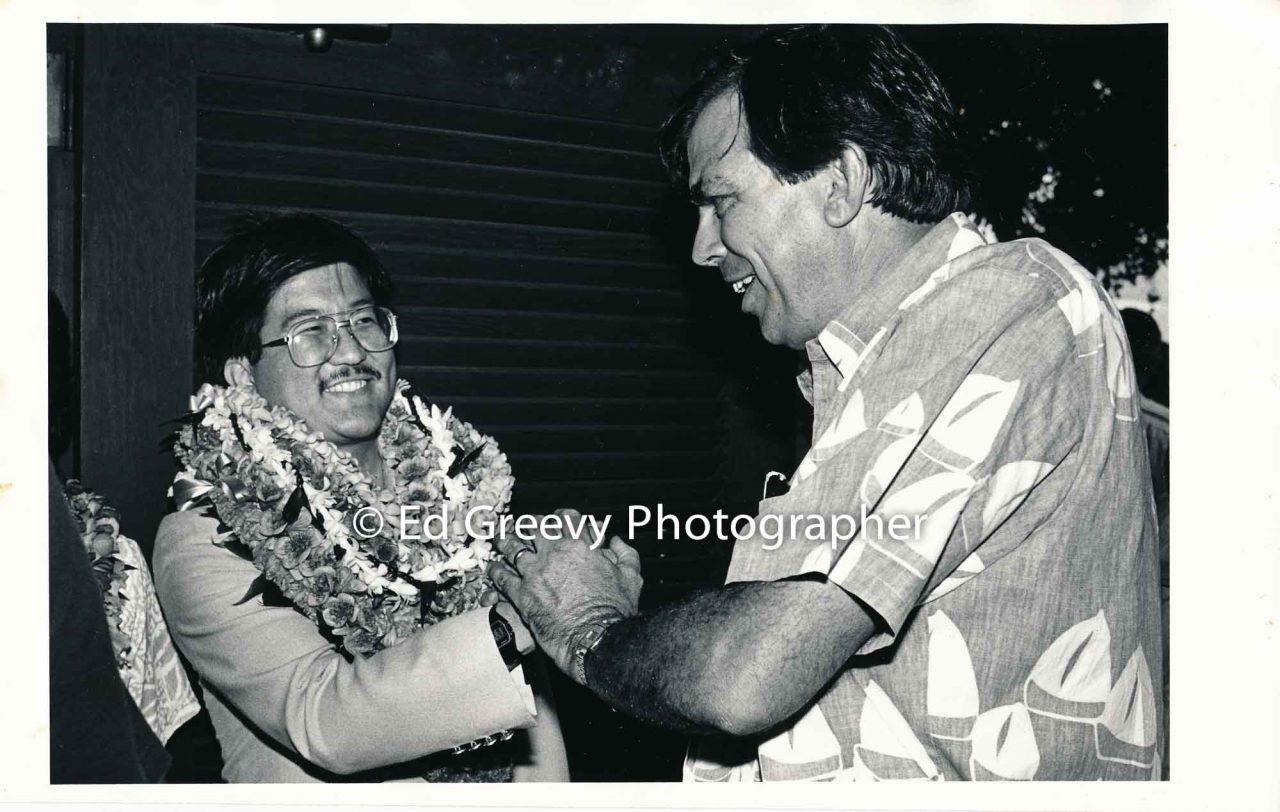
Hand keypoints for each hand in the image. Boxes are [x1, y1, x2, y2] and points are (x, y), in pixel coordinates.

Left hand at [488, 509, 642, 679]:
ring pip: (512, 547)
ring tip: (499, 537)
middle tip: (523, 526)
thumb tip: (616, 542)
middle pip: (534, 527)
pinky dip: (495, 570)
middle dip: (528, 524)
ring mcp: (535, 573)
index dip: (559, 516)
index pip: (565, 518)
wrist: (596, 639)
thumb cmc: (614, 611)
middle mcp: (554, 554)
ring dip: (505, 540)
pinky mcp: (522, 595)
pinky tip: (492, 568)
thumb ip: (625, 554)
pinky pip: (502, 577)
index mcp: (580, 546)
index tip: (555, 519)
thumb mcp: (631, 577)